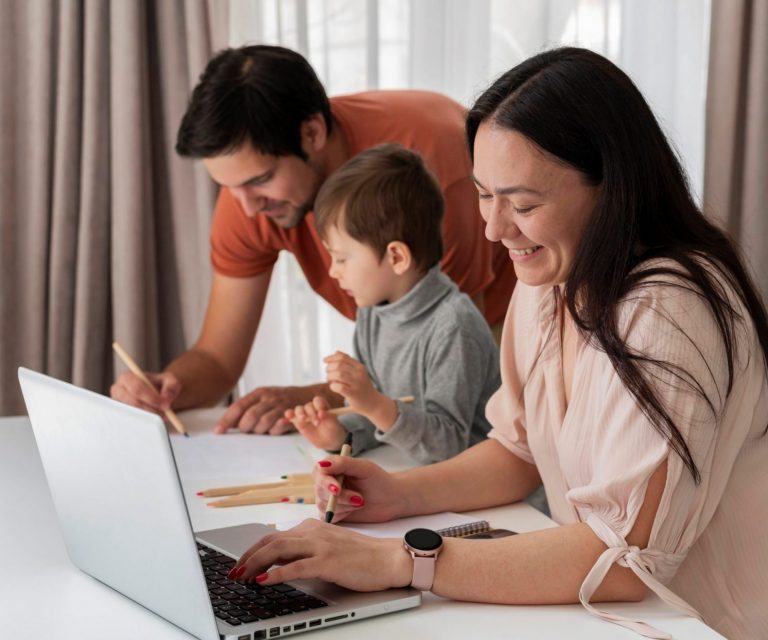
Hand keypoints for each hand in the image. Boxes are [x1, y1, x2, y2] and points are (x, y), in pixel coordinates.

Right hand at [111, 371, 180, 416]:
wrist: (156, 392)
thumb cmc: (161, 384)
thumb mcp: (170, 380)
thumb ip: (171, 386)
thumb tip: (166, 398)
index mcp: (127, 377)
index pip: (137, 388)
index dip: (152, 398)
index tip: (165, 405)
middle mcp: (118, 390)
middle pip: (133, 402)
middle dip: (151, 409)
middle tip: (166, 414)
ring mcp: (118, 404)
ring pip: (134, 414)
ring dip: (150, 417)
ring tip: (162, 415)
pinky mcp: (120, 415)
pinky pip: (132, 421)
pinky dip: (145, 422)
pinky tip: (154, 419)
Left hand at [214, 386, 316, 434]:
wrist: (307, 396)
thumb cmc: (280, 400)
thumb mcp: (263, 398)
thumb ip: (246, 408)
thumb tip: (227, 423)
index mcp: (259, 393)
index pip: (239, 406)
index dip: (227, 419)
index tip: (218, 431)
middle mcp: (269, 398)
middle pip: (250, 416)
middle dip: (245, 427)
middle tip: (247, 430)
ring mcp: (281, 407)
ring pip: (263, 423)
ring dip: (259, 431)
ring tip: (262, 430)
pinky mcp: (291, 416)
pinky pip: (277, 428)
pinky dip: (273, 431)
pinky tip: (274, 430)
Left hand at [231, 519, 411, 591]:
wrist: (389, 558)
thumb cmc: (362, 556)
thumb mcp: (329, 548)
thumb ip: (306, 550)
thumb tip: (280, 562)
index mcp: (312, 527)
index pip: (275, 536)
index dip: (253, 550)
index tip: (240, 564)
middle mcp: (313, 532)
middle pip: (271, 542)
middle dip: (247, 557)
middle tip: (233, 573)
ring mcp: (320, 546)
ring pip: (278, 551)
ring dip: (255, 564)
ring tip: (241, 577)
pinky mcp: (328, 561)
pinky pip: (295, 567)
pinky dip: (275, 575)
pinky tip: (263, 582)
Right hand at [285, 396, 346, 449]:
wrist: (328, 441)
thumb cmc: (333, 430)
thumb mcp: (334, 425)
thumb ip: (328, 418)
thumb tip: (321, 412)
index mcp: (323, 406)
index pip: (318, 401)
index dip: (318, 405)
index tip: (321, 412)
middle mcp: (313, 408)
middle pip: (308, 406)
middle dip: (311, 413)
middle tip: (316, 423)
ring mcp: (305, 414)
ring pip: (299, 409)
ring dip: (300, 413)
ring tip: (303, 419)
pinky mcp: (298, 421)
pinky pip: (292, 416)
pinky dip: (289, 415)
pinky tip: (288, 417)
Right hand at [312, 455, 407, 523]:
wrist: (391, 499)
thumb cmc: (379, 480)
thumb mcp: (363, 468)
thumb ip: (343, 463)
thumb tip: (321, 464)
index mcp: (333, 467)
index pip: (319, 472)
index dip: (325, 482)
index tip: (338, 489)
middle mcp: (328, 482)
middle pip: (320, 491)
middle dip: (341, 497)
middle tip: (359, 498)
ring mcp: (329, 498)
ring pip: (324, 505)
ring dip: (344, 506)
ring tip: (361, 502)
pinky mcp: (334, 513)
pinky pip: (328, 517)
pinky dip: (341, 515)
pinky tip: (354, 510)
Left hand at [323, 351, 379, 413]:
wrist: (373, 402)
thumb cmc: (362, 387)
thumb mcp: (358, 372)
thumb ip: (348, 362)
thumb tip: (336, 352)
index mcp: (360, 366)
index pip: (342, 357)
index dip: (331, 358)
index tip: (325, 360)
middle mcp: (360, 373)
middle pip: (338, 365)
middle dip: (329, 369)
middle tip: (328, 375)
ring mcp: (357, 383)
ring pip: (338, 375)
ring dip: (330, 377)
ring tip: (330, 381)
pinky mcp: (354, 394)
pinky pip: (339, 387)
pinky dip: (333, 386)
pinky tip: (334, 388)